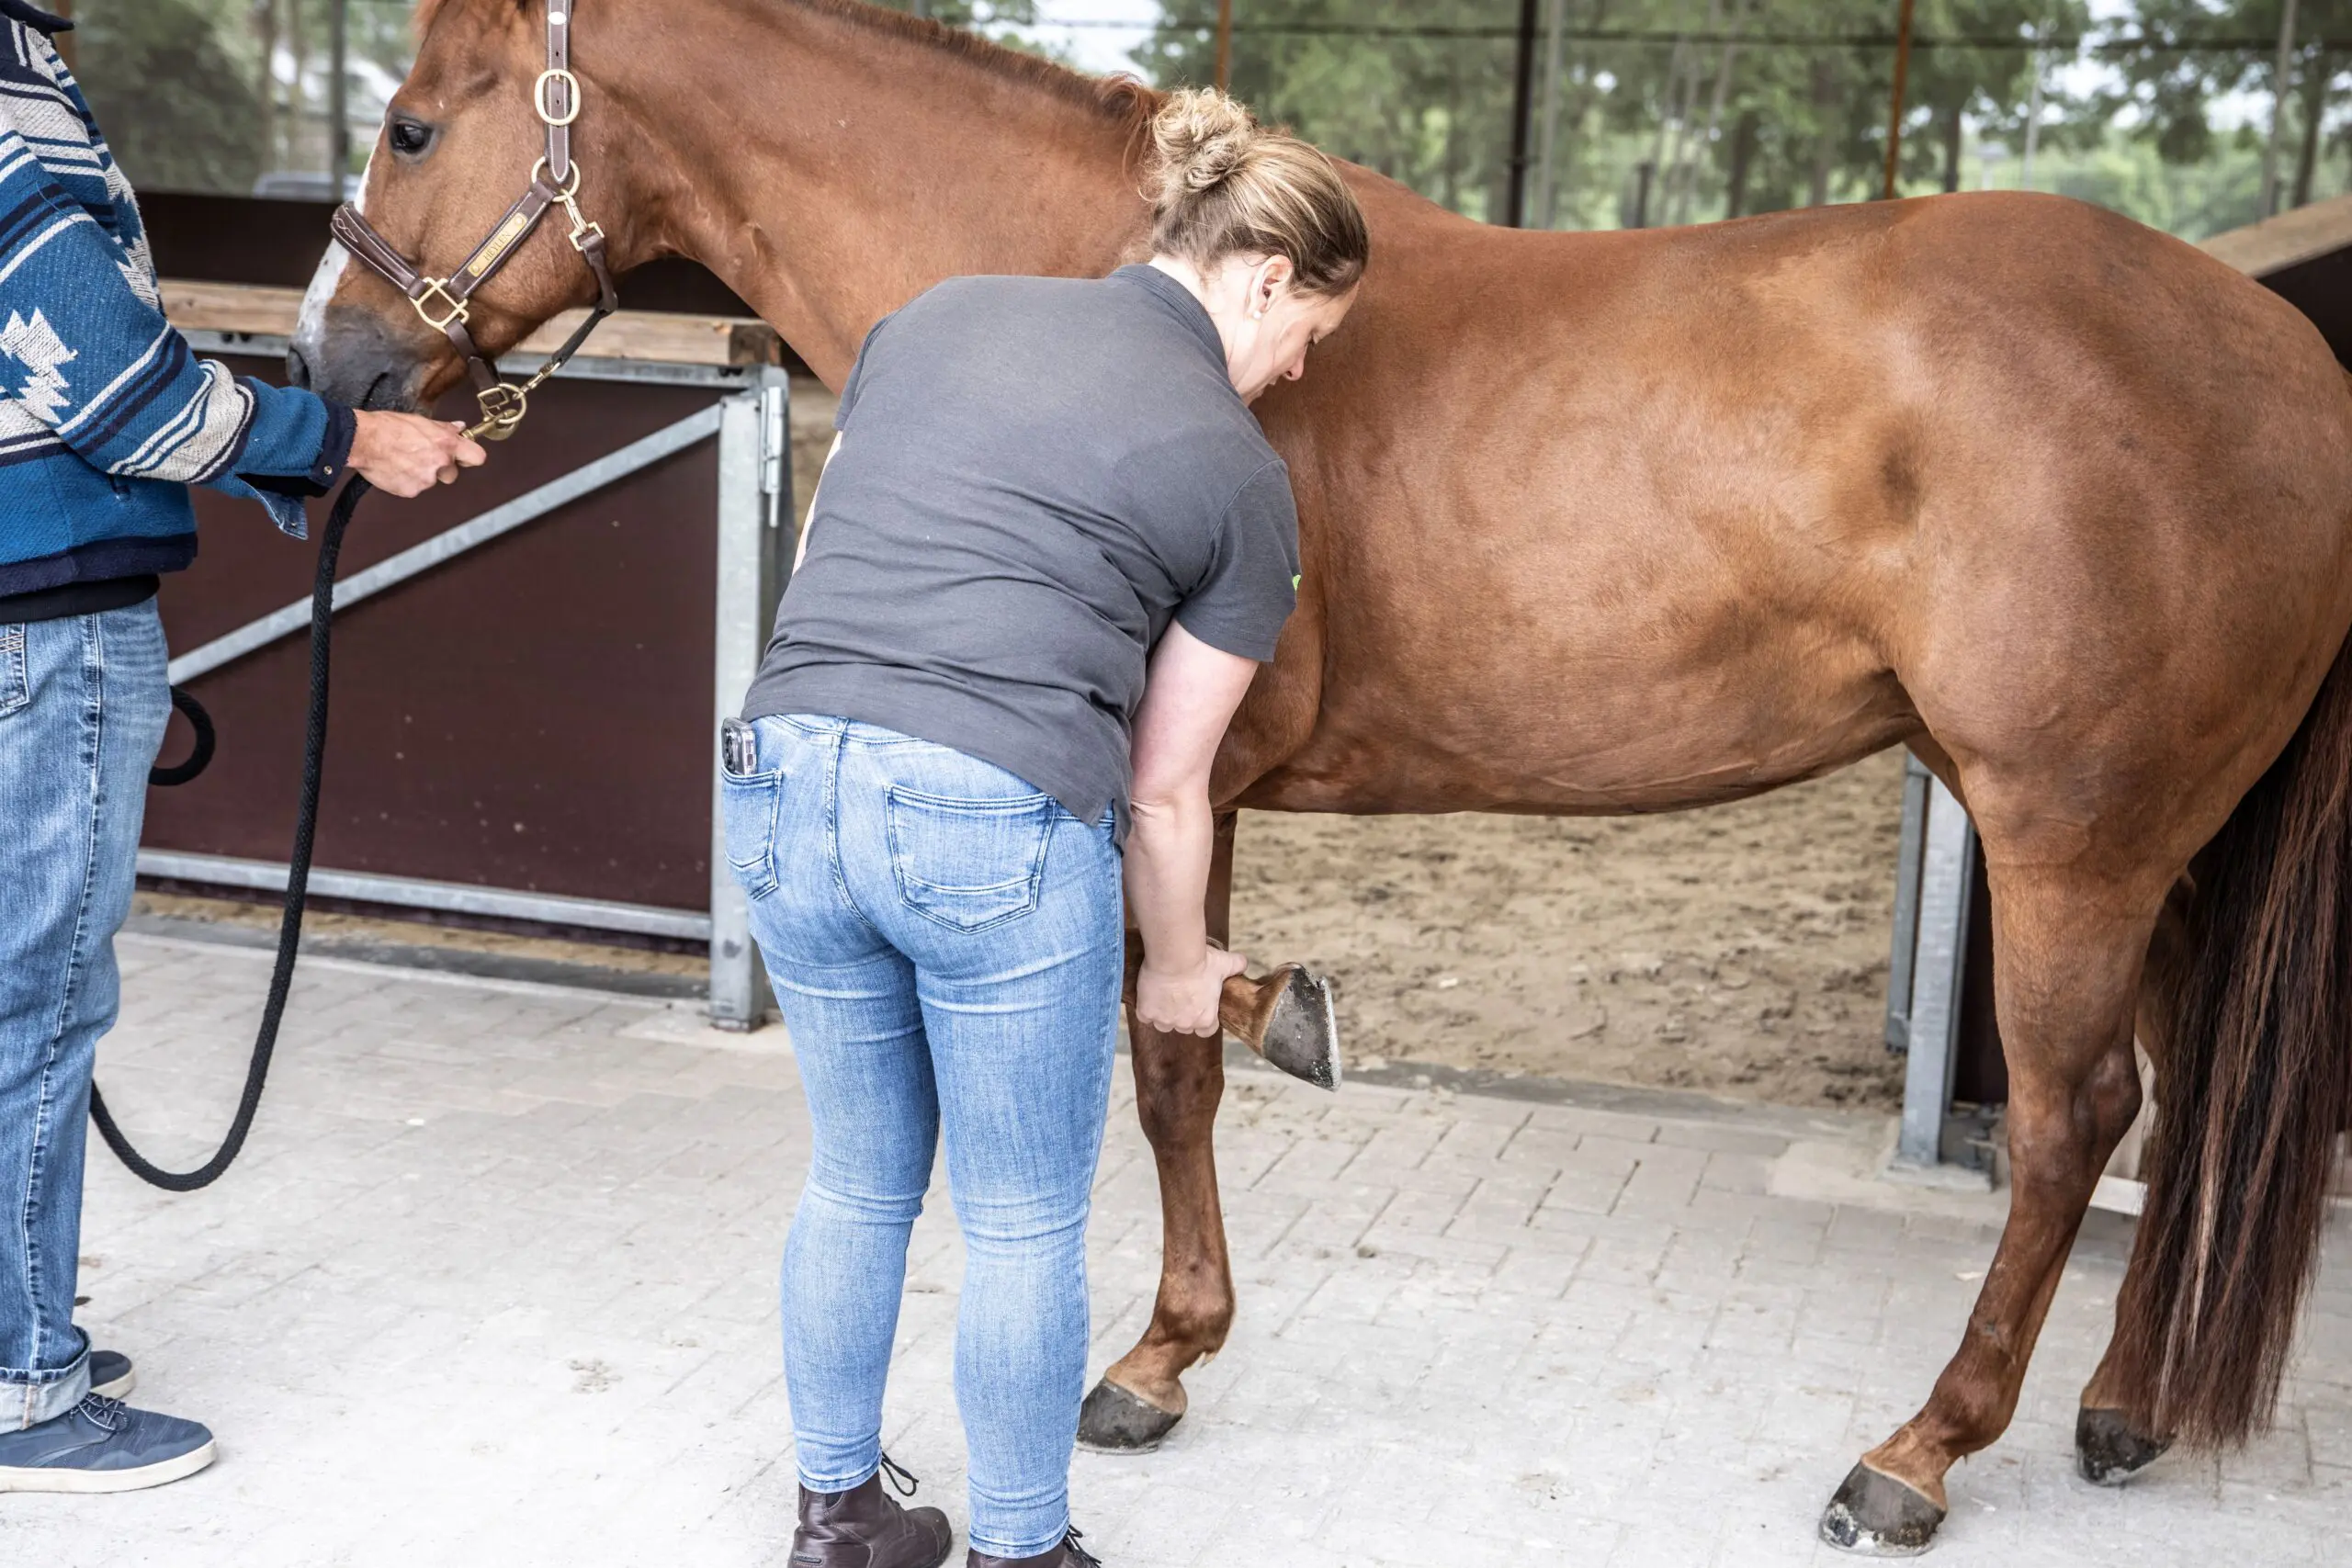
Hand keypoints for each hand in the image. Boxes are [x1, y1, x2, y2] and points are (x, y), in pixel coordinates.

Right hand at [347, 411, 486, 497]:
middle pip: (452, 475)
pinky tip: (395, 468)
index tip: (463, 457)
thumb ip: (443, 428)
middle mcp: (440, 463)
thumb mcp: (420, 421)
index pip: (477, 457)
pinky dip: (406, 481)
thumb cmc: (387, 427)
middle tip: (421, 457)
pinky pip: (414, 488)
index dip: (470, 457)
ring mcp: (426, 480)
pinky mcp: (411, 491)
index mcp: (446, 444)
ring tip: (403, 459)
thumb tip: (459, 428)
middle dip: (440, 469)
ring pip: (431, 481)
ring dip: (421, 474)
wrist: (362, 440)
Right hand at [1136, 945, 1248, 1036]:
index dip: (1204, 1019)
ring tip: (1164, 995)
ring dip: (1164, 1014)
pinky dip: (1146, 1008)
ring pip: (1163, 1024)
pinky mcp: (1146, 1012)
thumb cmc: (1201, 962)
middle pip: (1184, 1027)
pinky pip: (1145, 1016)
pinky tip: (1149, 995)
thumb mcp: (1225, 963)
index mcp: (1206, 1018)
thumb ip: (1237, 965)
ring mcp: (1164, 1020)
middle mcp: (1185, 1024)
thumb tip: (1244, 964)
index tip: (1200, 1008)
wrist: (1175, 957)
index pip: (1207, 1030)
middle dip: (1183, 1015)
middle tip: (1181, 995)